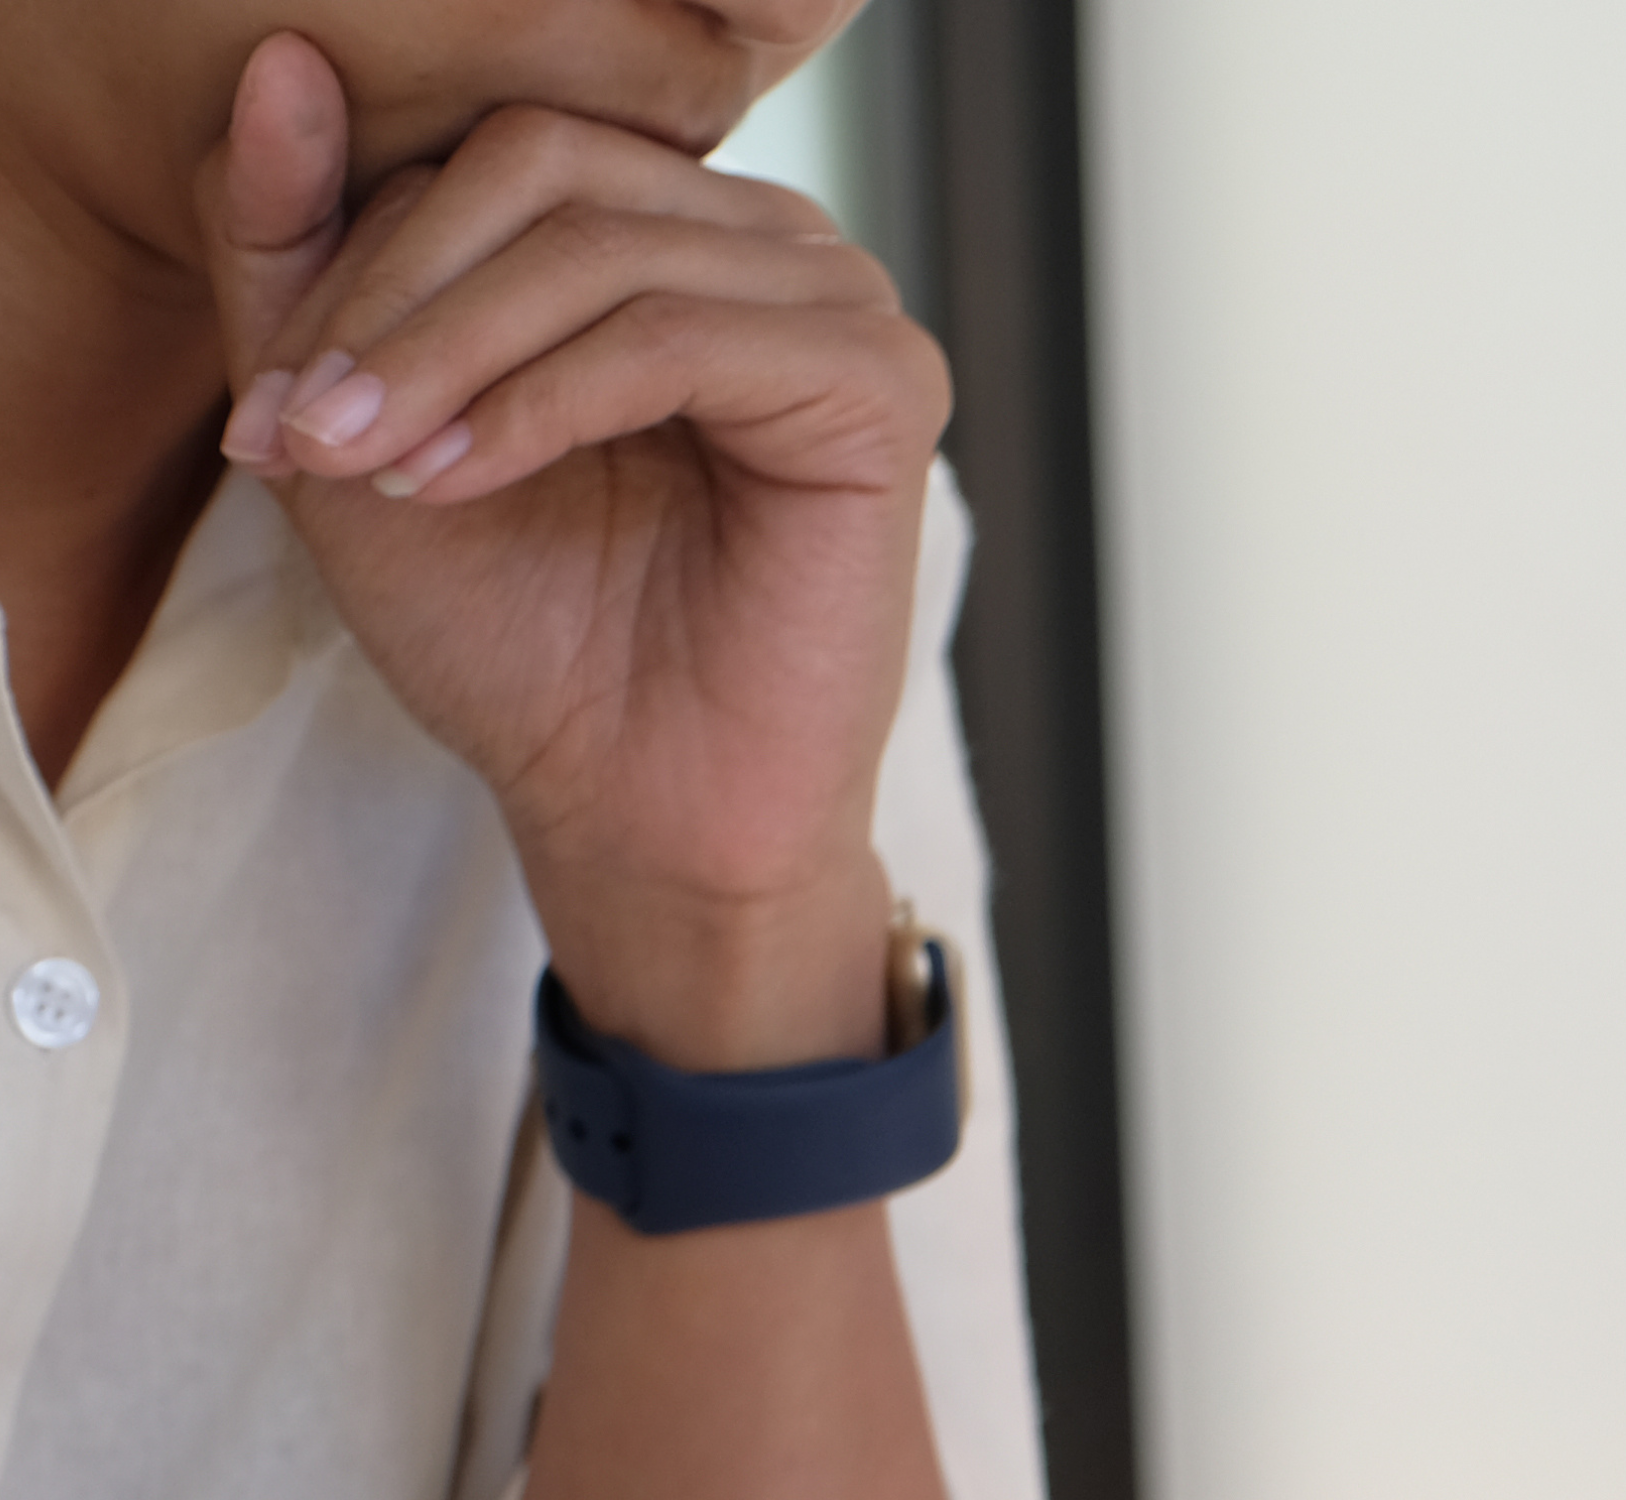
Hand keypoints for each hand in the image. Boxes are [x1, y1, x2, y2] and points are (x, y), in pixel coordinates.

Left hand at [199, 34, 941, 1060]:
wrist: (642, 821)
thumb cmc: (523, 644)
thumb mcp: (360, 426)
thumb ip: (297, 248)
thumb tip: (276, 58)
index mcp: (665, 229)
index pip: (495, 147)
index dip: (357, 253)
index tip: (271, 413)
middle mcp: (763, 241)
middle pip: (543, 164)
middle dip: (398, 298)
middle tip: (307, 431)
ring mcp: (836, 301)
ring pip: (598, 245)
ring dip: (452, 355)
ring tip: (369, 466)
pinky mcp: (880, 385)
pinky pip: (675, 336)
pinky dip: (543, 402)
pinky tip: (461, 479)